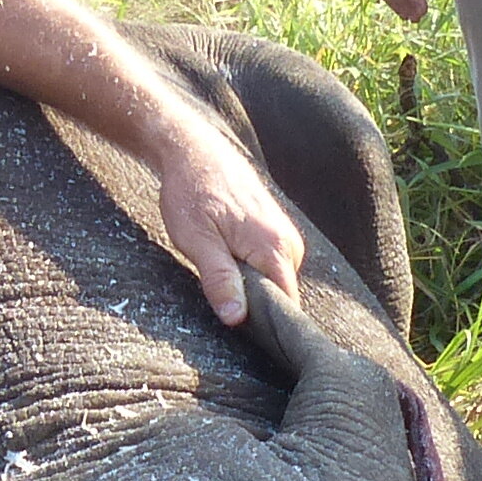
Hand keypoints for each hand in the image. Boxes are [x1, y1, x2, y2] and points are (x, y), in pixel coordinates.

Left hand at [151, 120, 305, 325]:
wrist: (194, 152)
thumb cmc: (191, 193)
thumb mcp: (197, 241)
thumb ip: (220, 280)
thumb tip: (236, 319)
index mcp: (275, 248)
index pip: (288, 306)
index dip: (267, 325)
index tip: (241, 329)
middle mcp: (290, 243)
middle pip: (282, 295)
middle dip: (254, 303)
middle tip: (220, 292)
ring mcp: (286, 235)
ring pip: (274, 280)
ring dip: (250, 285)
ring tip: (221, 268)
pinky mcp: (277, 230)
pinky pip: (270, 265)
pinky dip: (251, 270)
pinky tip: (227, 258)